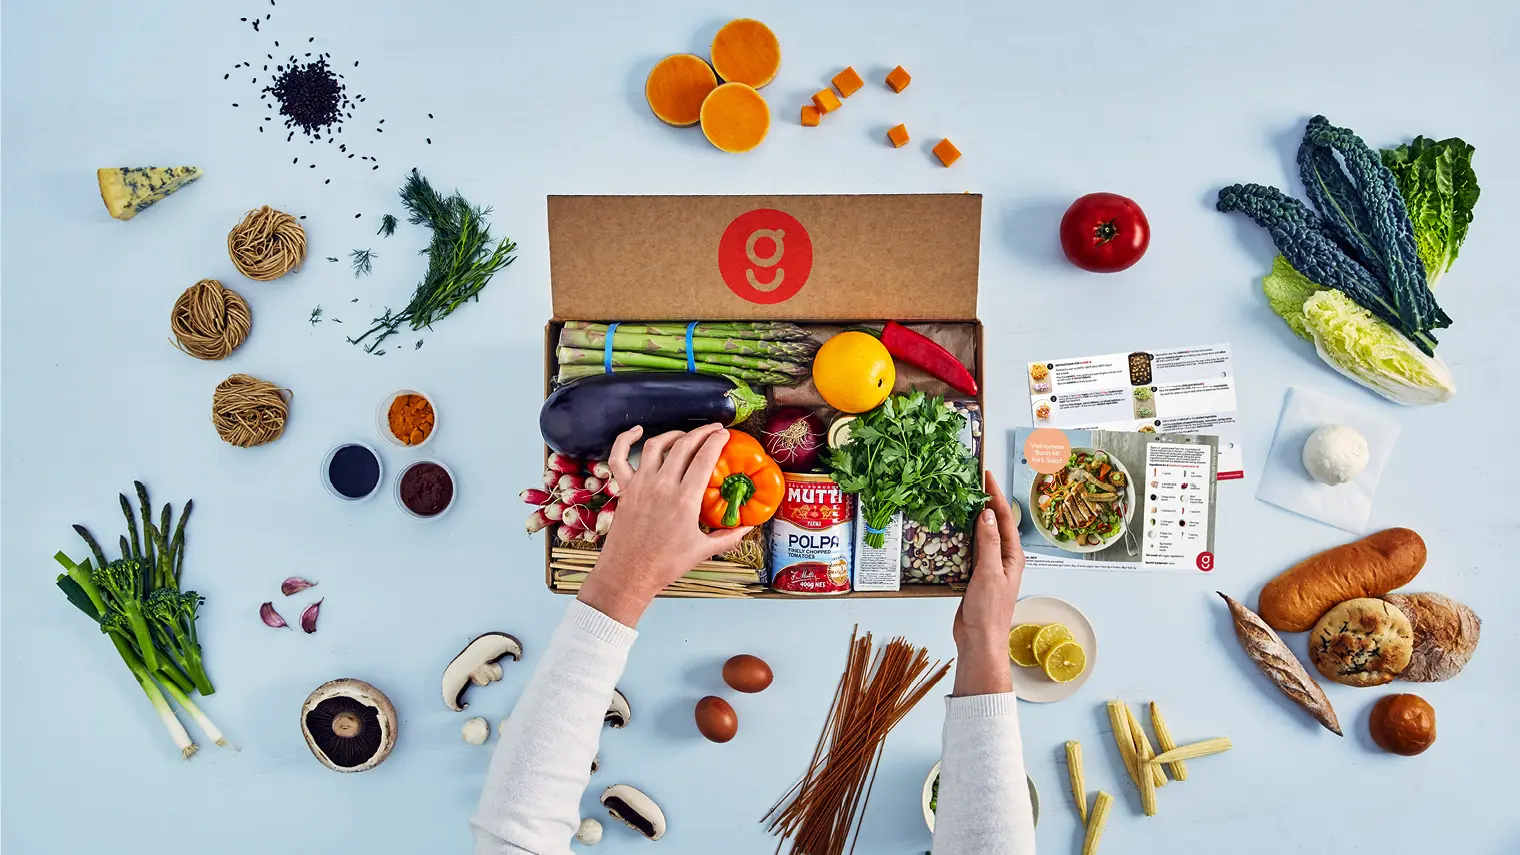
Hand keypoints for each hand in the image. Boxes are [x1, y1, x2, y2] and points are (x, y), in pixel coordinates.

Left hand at [577, 424, 752, 626]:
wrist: (628, 574)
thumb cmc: (664, 565)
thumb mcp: (702, 551)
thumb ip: (727, 537)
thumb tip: (747, 527)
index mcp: (684, 500)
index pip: (704, 459)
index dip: (717, 441)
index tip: (725, 435)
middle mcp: (662, 486)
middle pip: (683, 445)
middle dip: (701, 432)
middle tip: (713, 430)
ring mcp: (640, 485)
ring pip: (655, 445)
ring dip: (673, 434)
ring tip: (685, 435)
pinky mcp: (625, 489)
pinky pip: (619, 457)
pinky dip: (625, 440)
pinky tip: (636, 431)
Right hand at [952, 470, 1025, 695]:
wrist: (979, 640)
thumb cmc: (989, 611)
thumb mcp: (989, 572)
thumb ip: (989, 542)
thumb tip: (988, 514)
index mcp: (1012, 556)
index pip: (1004, 518)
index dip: (995, 495)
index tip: (986, 475)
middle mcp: (1003, 558)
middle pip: (994, 523)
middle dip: (985, 501)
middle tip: (971, 481)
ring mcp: (989, 566)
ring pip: (982, 534)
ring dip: (973, 517)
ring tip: (961, 498)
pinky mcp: (975, 575)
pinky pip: (970, 548)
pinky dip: (963, 535)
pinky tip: (953, 529)